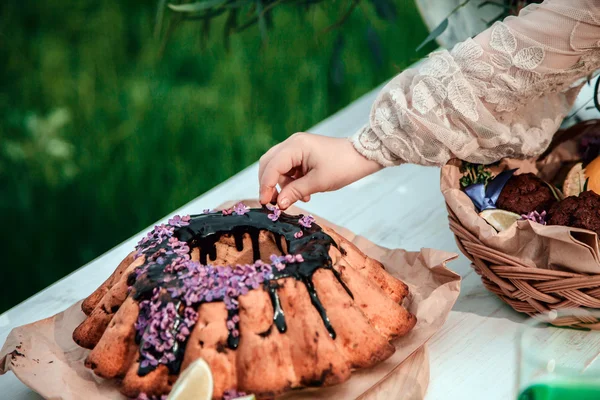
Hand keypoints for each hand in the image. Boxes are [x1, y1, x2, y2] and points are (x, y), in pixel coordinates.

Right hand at [258, 132, 382, 208]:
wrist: (362, 156)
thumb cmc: (343, 166)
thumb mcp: (319, 182)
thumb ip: (296, 192)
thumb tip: (279, 204)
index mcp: (296, 146)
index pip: (272, 166)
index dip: (266, 186)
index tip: (265, 204)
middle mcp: (292, 143)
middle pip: (269, 164)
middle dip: (269, 184)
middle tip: (273, 203)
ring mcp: (296, 147)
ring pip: (277, 167)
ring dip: (282, 185)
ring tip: (298, 198)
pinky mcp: (301, 154)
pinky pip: (287, 169)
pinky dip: (290, 182)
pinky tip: (303, 193)